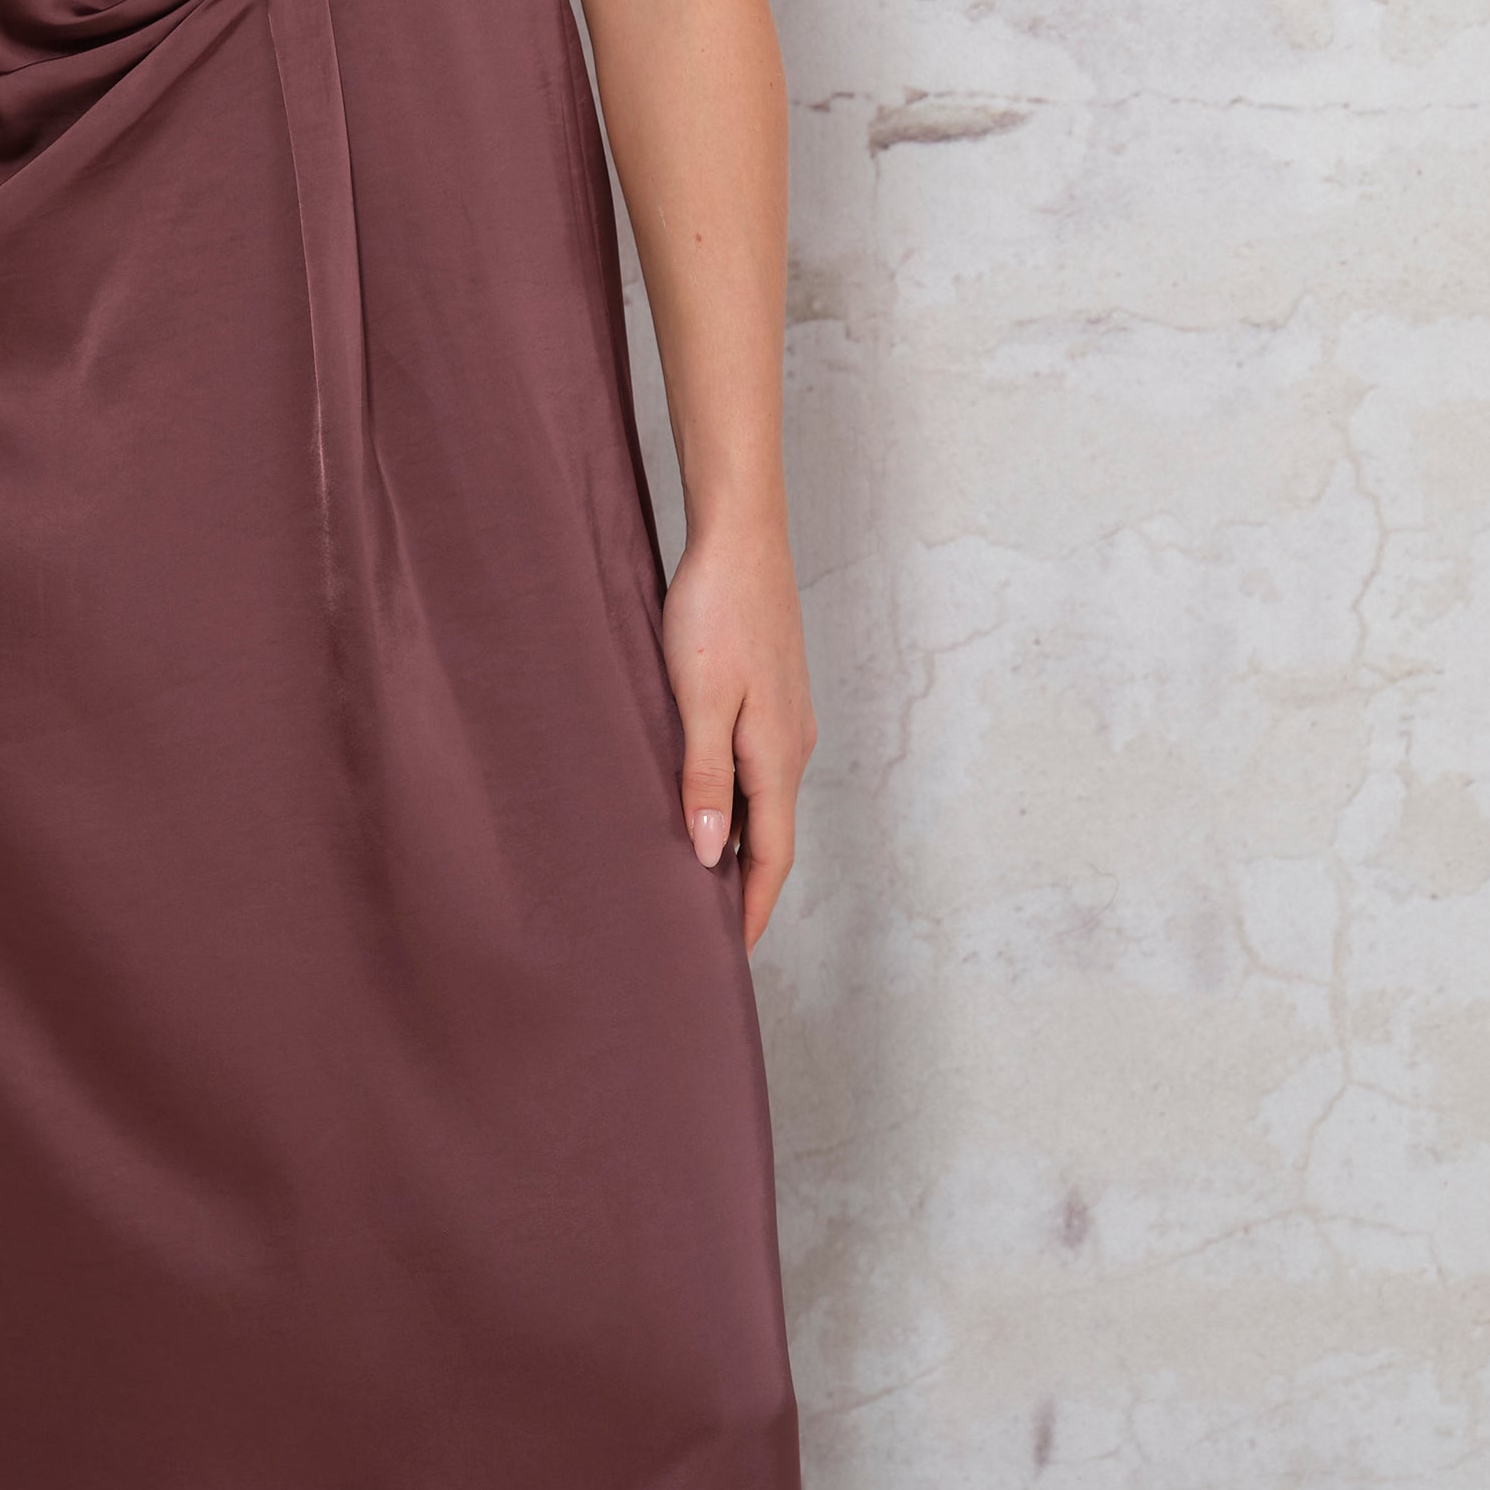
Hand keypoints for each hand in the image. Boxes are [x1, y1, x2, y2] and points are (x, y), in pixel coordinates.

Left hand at [661, 524, 815, 952]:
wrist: (740, 536)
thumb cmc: (714, 611)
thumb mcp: (698, 700)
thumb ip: (702, 777)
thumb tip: (706, 853)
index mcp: (776, 756)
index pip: (770, 856)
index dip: (751, 907)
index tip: (731, 953)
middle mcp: (791, 746)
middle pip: (771, 837)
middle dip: (745, 888)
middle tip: (708, 931)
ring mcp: (785, 722)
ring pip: (764, 803)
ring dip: (738, 846)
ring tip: (698, 881)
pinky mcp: (771, 698)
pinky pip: (757, 771)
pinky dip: (734, 805)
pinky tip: (703, 805)